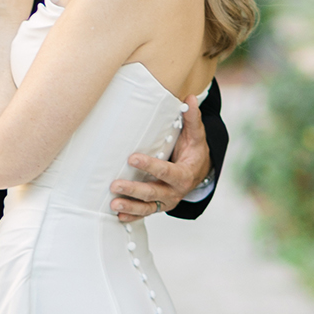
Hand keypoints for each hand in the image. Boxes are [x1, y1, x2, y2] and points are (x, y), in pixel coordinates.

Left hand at [111, 96, 209, 222]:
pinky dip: (132, 216)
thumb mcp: (196, 136)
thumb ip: (192, 119)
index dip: (150, 166)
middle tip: (115, 185)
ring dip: (130, 206)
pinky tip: (118, 215)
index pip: (166, 171)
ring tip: (113, 204)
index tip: (132, 158)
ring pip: (147, 207)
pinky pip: (145, 214)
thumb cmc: (194, 151)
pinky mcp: (159, 206)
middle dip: (133, 190)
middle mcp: (175, 191)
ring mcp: (166, 201)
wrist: (200, 172)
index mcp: (184, 174)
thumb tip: (191, 98)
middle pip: (153, 192)